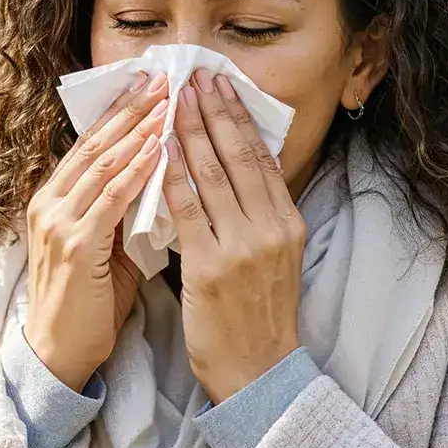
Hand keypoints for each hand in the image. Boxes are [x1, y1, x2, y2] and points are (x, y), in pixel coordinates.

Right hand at [24, 71, 169, 391]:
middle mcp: (50, 202)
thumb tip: (157, 176)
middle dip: (132, 107)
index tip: (151, 84)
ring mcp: (58, 222)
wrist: (60, 354)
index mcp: (55, 198)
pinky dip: (137, 170)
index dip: (121, 111)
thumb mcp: (104, 246)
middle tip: (163, 77)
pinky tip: (160, 147)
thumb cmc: (88, 302)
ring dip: (139, 128)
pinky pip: (110, 198)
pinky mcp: (75, 246)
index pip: (91, 144)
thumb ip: (120, 210)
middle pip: (95, 142)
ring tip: (168, 100)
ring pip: (103, 162)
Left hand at [161, 69, 305, 403]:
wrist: (258, 372)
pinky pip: (186, 210)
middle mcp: (269, 228)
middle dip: (213, 111)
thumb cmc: (259, 313)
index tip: (221, 85)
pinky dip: (172, 174)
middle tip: (195, 75)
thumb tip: (237, 165)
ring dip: (190, 130)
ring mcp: (241, 247)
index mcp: (287, 223)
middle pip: (236, 156)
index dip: (238, 117)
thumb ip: (259, 213)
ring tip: (174, 98)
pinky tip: (160, 148)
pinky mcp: (209, 267)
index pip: (260, 157)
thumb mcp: (275, 256)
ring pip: (210, 175)